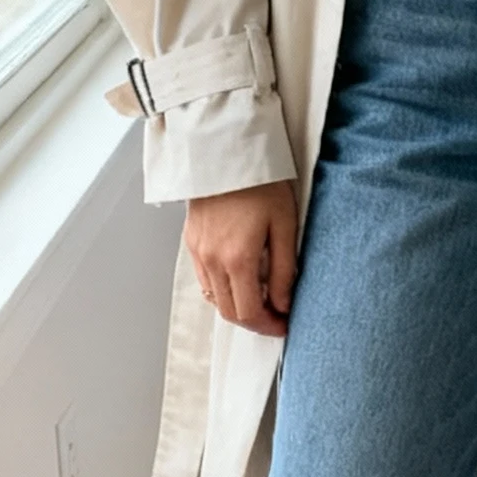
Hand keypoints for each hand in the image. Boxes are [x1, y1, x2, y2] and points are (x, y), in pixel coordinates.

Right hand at [185, 181, 297, 336]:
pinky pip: (205, 279)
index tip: (285, 324)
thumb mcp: (285, 225)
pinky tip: (241, 277)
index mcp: (238, 259)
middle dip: (255, 321)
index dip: (269, 326)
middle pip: (230, 312)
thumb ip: (284, 270)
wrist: (227, 150)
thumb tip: (284, 304)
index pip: (249, 313)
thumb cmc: (261, 182)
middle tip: (276, 316)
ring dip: (238, 306)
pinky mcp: (191, 242)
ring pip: (215, 299)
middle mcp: (213, 261)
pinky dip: (223, 289)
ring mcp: (198, 252)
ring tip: (262, 297)